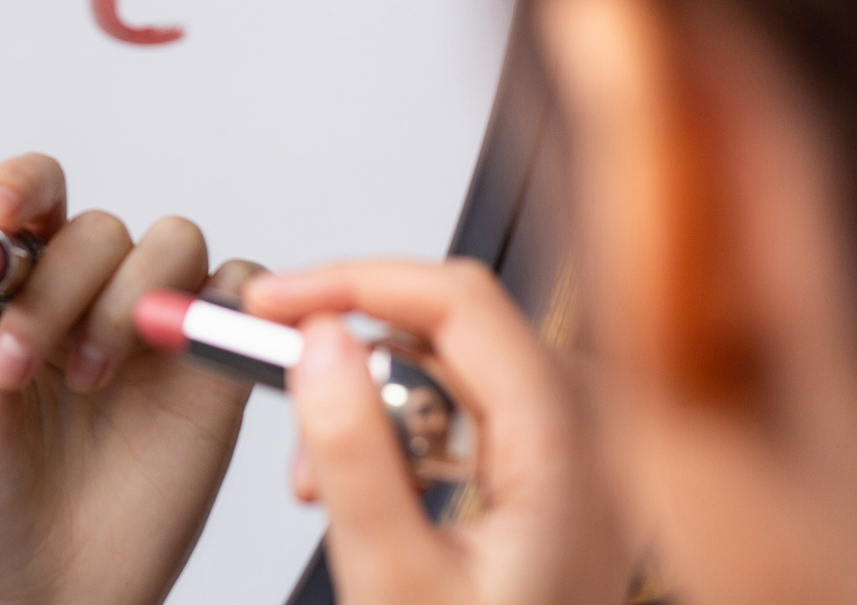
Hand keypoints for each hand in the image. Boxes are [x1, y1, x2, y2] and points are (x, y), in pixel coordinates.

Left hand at [0, 154, 252, 604]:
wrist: (43, 588)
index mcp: (20, 284)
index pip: (31, 193)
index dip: (17, 187)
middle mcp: (91, 292)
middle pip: (96, 226)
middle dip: (53, 285)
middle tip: (16, 366)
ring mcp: (155, 327)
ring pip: (172, 239)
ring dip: (123, 296)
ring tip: (84, 379)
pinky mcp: (214, 369)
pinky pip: (241, 291)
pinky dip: (220, 302)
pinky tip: (169, 358)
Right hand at [245, 261, 630, 604]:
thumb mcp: (393, 580)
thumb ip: (352, 452)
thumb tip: (315, 340)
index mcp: (565, 448)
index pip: (456, 300)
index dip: (352, 282)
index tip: (271, 305)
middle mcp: (585, 438)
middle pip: (452, 325)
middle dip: (352, 348)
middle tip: (274, 376)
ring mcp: (576, 458)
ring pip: (454, 367)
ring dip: (371, 400)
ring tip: (319, 479)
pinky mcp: (553, 482)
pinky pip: (469, 412)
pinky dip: (403, 433)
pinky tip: (367, 492)